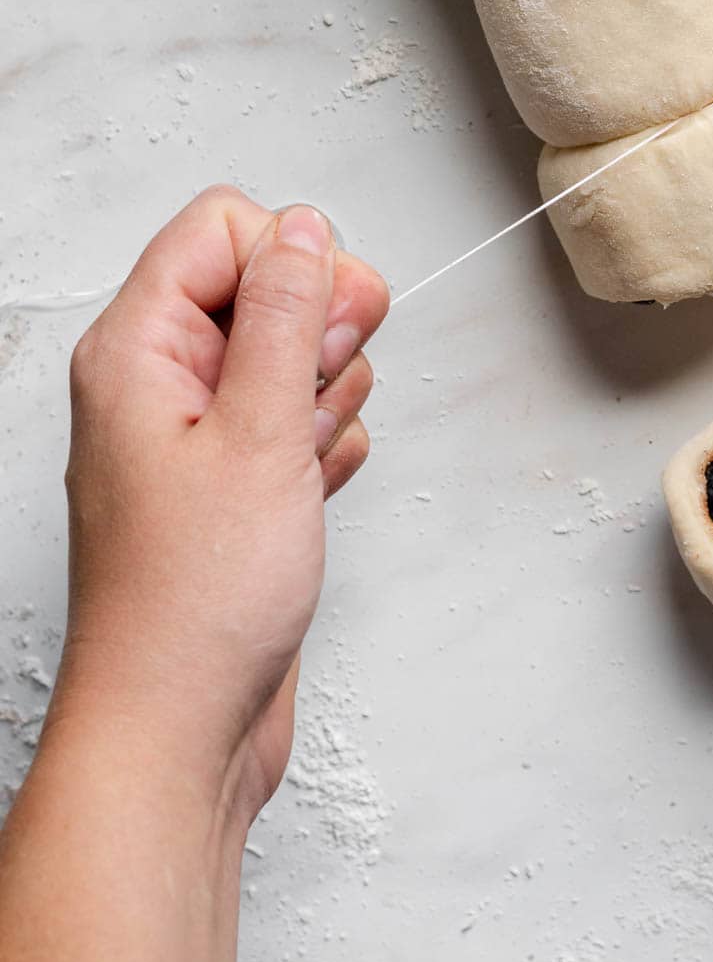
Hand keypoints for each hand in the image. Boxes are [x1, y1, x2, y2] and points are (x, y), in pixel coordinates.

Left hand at [54, 186, 389, 825]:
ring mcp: (196, 434)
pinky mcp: (233, 482)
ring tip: (298, 465)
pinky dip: (323, 450)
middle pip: (267, 286)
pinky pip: (302, 421)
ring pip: (294, 355)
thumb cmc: (190, 607)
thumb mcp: (258, 433)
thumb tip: (304, 231)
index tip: (323, 321)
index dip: (292, 259)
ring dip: (327, 398)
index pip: (224, 229)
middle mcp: (158, 383)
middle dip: (319, 334)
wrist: (179, 733)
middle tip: (305, 402)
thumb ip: (285, 314)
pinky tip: (307, 499)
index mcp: (137, 350)